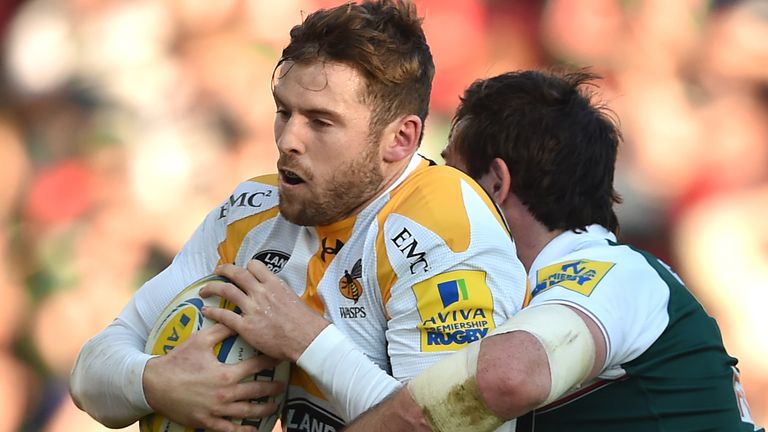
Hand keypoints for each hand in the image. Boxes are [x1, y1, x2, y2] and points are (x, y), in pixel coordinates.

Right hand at [142, 323, 285, 430]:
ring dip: (264, 410)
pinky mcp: (207, 422)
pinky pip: (230, 429)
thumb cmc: (177, 361)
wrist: (153, 385)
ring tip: (275, 406)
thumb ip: (221, 330)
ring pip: (248, 412)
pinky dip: (244, 430)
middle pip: (257, 392)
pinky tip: (254, 429)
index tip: (280, 358)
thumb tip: (237, 318)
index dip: (270, 362)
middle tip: (284, 385)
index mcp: (226, 374)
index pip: (256, 367)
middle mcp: (225, 394)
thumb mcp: (198, 341)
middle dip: (273, 388)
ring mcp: (217, 411)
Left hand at [200, 260, 330, 361]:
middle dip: (224, 270)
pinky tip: (206, 311)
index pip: (254, 266)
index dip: (246, 267)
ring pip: (226, 290)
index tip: (243, 271)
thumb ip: (281, 294)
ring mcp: (252, 308)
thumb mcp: (294, 298)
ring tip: (204, 290)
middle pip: (237, 274)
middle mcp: (261, 292)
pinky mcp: (246, 326)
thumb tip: (277, 295)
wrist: (307, 340)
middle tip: (218, 271)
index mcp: (274, 284)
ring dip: (212, 287)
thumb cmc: (306, 322)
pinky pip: (224, 315)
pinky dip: (213, 312)